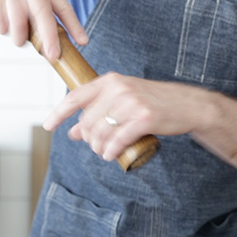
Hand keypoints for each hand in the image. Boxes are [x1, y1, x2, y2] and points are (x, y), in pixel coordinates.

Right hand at [0, 0, 87, 59]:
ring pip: (19, 20)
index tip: (83, 42)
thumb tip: (61, 46)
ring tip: (20, 41)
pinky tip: (4, 27)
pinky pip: (0, 20)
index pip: (63, 8)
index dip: (74, 25)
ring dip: (20, 35)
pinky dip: (3, 28)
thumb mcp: (35, 3)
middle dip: (49, 37)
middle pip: (43, 13)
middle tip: (53, 56)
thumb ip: (46, 18)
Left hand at [43, 72, 214, 160]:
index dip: (59, 113)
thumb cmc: (153, 103)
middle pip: (87, 122)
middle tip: (96, 147)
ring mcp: (132, 103)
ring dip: (98, 149)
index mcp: (111, 81)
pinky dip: (111, 151)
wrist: (188, 105)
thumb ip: (100, 110)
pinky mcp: (144, 119)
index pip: (76, 96)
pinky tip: (110, 156)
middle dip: (87, 139)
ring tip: (103, 153)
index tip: (48, 126)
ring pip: (101, 133)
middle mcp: (119, 89)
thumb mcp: (124, 99)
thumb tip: (73, 131)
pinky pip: (118, 140)